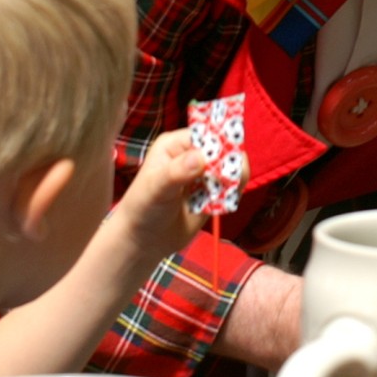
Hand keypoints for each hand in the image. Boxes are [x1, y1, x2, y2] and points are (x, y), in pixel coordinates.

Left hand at [112, 129, 227, 264]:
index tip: (223, 166)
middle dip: (228, 167)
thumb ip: (176, 172)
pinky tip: (217, 206)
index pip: (207, 135)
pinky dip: (231, 195)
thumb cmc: (142, 209)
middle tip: (220, 186)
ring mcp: (206, 172)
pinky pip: (235, 185)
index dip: (219, 146)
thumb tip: (200, 158)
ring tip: (215, 199)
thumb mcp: (155, 189)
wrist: (144, 241)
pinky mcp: (215, 189)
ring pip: (235, 167)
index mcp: (176, 144)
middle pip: (226, 148)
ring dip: (231, 183)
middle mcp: (193, 153)